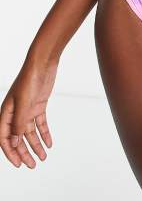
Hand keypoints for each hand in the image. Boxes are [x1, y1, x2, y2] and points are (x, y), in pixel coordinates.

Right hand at [0, 52, 58, 168]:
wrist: (42, 63)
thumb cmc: (29, 80)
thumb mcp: (24, 103)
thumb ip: (19, 123)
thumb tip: (13, 142)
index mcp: (6, 113)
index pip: (5, 138)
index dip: (11, 152)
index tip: (19, 164)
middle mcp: (15, 113)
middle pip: (18, 137)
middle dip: (24, 152)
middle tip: (32, 165)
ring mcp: (27, 109)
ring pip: (30, 132)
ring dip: (36, 145)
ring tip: (43, 157)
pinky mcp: (38, 105)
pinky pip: (40, 123)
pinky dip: (44, 133)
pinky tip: (49, 143)